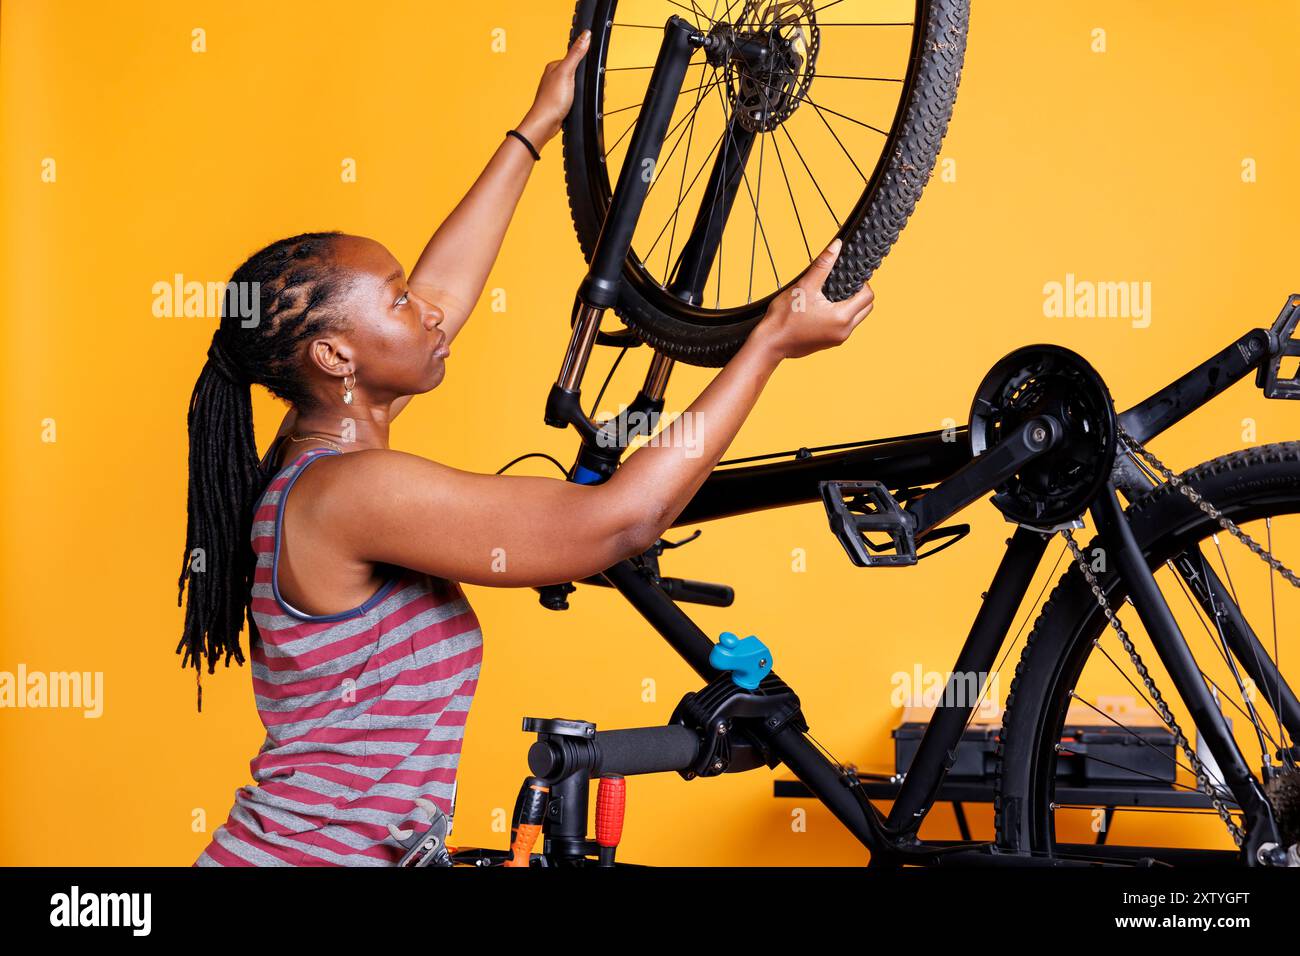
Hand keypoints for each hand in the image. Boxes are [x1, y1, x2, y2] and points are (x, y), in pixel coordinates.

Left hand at [517, 30, 590, 148]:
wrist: (545, 124)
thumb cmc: (551, 100)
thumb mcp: (567, 73)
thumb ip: (576, 54)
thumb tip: (585, 35)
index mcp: (555, 66)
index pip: (577, 59)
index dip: (587, 67)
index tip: (592, 76)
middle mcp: (556, 77)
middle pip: (580, 74)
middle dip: (587, 83)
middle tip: (585, 91)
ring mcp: (559, 90)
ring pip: (579, 88)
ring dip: (585, 94)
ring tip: (581, 100)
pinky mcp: (562, 102)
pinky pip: (576, 99)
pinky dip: (580, 102)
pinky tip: (578, 106)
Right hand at [753, 238, 874, 360]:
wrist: (770, 343)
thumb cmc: (784, 318)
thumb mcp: (804, 286)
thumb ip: (823, 265)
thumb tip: (836, 246)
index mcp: (841, 317)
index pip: (868, 296)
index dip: (862, 283)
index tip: (847, 276)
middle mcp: (844, 331)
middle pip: (866, 308)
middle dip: (859, 294)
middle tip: (842, 285)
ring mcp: (838, 339)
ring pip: (857, 318)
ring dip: (850, 306)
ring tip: (830, 296)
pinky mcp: (830, 343)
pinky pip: (844, 327)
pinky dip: (840, 316)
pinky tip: (823, 309)